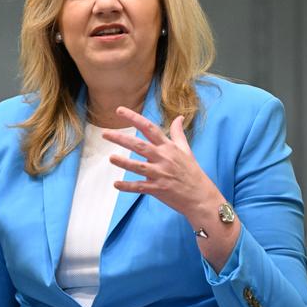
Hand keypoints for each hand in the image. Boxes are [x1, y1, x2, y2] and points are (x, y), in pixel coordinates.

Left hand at [102, 106, 223, 221]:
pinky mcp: (158, 189)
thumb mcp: (186, 150)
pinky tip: (116, 185)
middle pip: (140, 146)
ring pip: (139, 166)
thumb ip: (178, 134)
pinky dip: (128, 187)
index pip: (149, 128)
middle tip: (105, 133)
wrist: (201, 197)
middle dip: (121, 138)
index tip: (119, 110)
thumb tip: (179, 118)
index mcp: (168, 147)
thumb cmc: (193, 173)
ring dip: (124, 163)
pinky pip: (140, 187)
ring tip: (111, 158)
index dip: (134, 118)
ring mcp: (160, 174)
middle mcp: (163, 158)